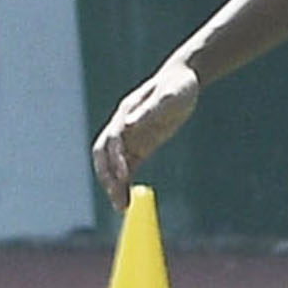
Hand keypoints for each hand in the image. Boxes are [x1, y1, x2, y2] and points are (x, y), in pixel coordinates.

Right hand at [90, 60, 200, 208]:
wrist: (184, 81)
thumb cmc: (177, 86)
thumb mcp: (168, 97)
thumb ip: (149, 110)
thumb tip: (128, 124)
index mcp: (126, 114)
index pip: (113, 139)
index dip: (116, 158)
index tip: (125, 175)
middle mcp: (122, 127)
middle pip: (103, 155)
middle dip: (106, 176)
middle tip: (116, 196)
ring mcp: (129, 138)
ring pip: (112, 166)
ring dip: (113, 185)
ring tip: (121, 207)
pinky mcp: (140, 147)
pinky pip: (127, 169)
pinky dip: (124, 185)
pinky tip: (128, 200)